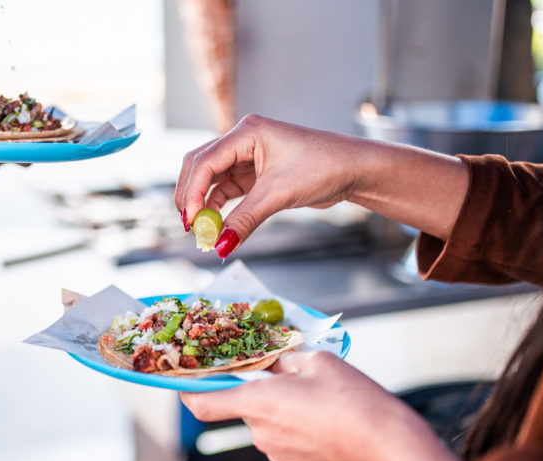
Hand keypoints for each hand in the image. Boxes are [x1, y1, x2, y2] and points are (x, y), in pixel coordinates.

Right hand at [173, 114, 468, 257]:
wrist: (353, 170)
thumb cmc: (324, 167)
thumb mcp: (279, 195)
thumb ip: (245, 220)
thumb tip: (220, 246)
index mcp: (247, 132)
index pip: (205, 160)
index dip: (193, 191)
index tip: (191, 220)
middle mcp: (243, 140)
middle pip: (200, 166)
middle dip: (191, 196)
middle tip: (189, 226)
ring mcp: (248, 157)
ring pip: (211, 179)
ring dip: (204, 203)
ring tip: (202, 231)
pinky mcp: (255, 174)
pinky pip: (227, 190)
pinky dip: (220, 208)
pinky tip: (218, 227)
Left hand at [179, 351, 461, 460]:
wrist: (385, 445)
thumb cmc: (351, 398)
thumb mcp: (316, 361)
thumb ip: (282, 360)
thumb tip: (269, 362)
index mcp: (257, 403)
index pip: (203, 404)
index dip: (188, 392)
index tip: (184, 381)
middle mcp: (259, 433)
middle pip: (243, 409)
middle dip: (258, 393)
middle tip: (288, 379)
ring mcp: (275, 454)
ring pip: (265, 425)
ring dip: (279, 412)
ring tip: (316, 403)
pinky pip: (282, 442)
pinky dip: (294, 430)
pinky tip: (322, 423)